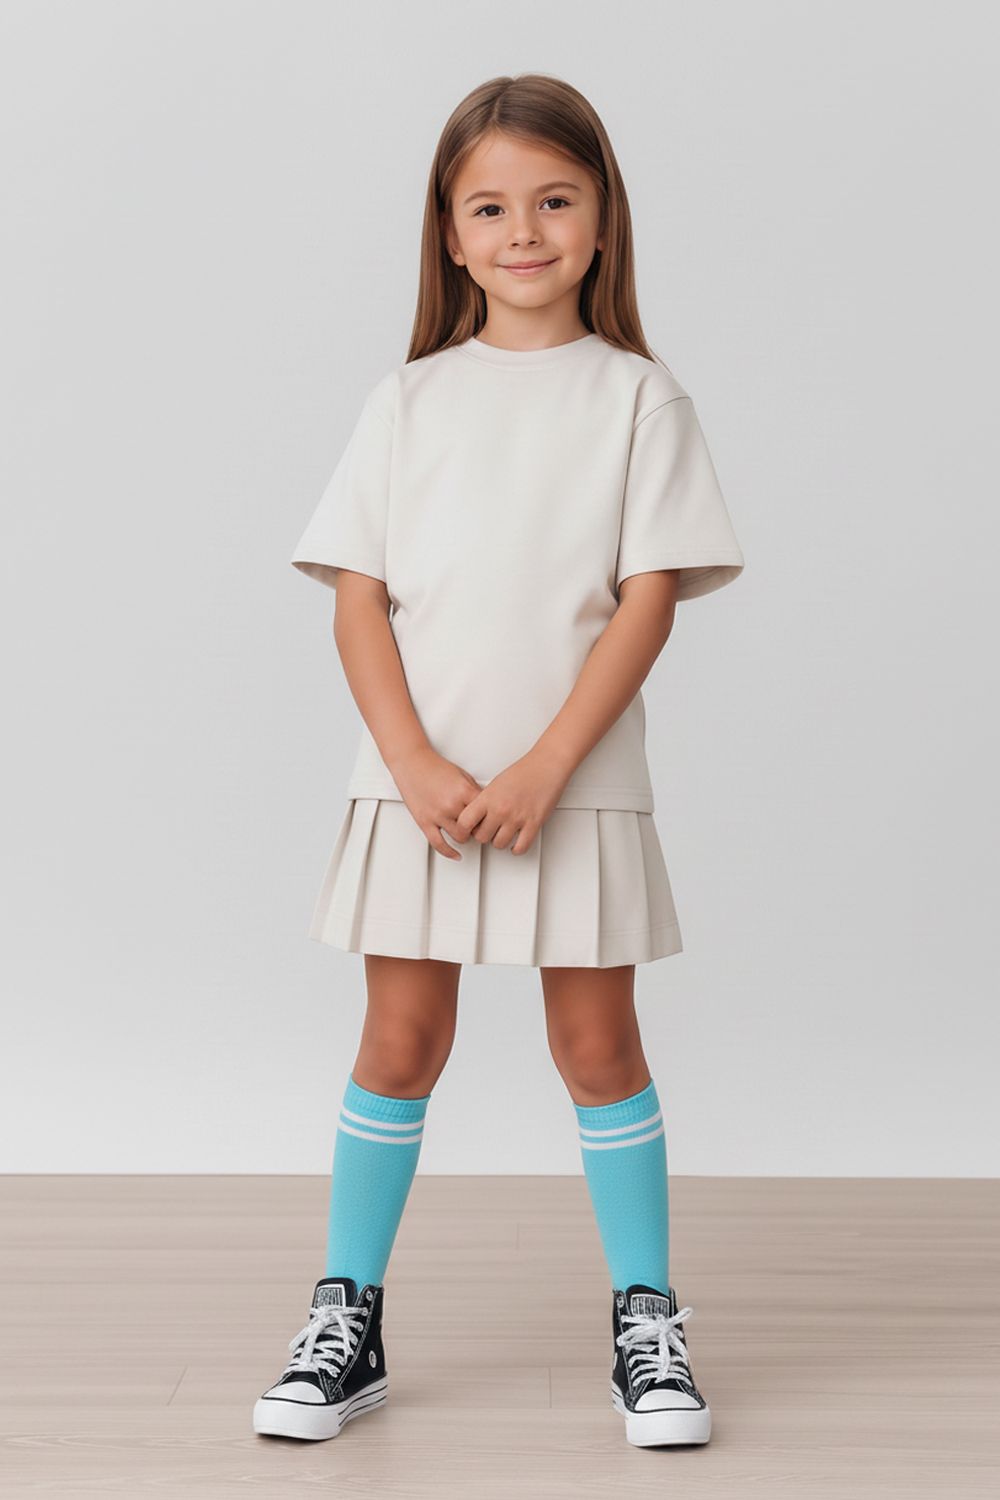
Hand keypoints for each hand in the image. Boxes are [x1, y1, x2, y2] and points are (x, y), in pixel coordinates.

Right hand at [389, 744, 484, 860]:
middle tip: (480, 828)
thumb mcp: (462, 775)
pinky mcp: (425, 822)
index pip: (486, 813)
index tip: (492, 819)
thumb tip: (486, 807)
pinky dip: (449, 852)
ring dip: (465, 837)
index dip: (491, 817)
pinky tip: (456, 855)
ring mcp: (437, 815)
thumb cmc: (435, 767)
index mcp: (463, 791)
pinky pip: (438, 843)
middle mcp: (451, 804)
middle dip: (478, 828)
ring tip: (466, 833)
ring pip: (460, 837)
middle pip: (474, 827)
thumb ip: (474, 793)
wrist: (412, 763)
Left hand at [452, 746, 572, 855]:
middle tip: (489, 831)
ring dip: (501, 841)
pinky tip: (516, 843)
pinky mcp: (533, 823)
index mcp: (488, 798)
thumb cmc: (524, 771)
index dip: (463, 830)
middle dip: (484, 836)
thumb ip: (485, 801)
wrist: (546, 765)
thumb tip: (477, 816)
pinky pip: (521, 847)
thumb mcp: (495, 784)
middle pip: (481, 837)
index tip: (466, 831)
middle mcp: (500, 809)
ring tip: (504, 834)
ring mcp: (517, 818)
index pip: (464, 823)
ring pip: (499, 844)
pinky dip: (517, 848)